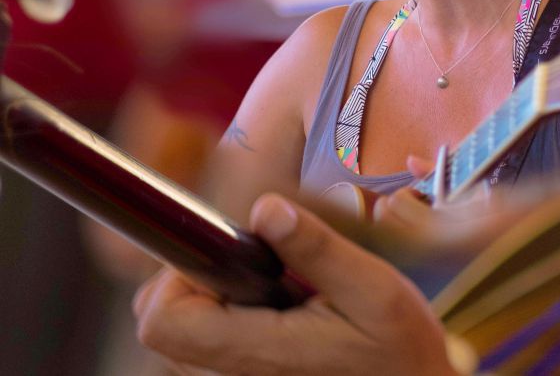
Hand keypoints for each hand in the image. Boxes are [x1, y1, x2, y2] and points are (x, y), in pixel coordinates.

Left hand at [133, 194, 456, 375]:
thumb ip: (317, 249)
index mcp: (256, 352)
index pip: (162, 319)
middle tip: (257, 265)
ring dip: (211, 302)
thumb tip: (264, 208)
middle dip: (194, 280)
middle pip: (161, 325)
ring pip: (181, 338)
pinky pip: (205, 352)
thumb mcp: (374, 289)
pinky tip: (278, 313)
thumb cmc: (398, 351)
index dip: (178, 273)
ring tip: (276, 290)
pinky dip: (225, 322)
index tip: (230, 250)